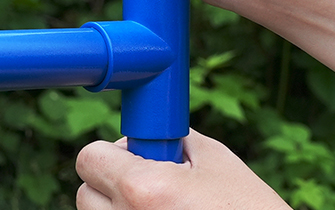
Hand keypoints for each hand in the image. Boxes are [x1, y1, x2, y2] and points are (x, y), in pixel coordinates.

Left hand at [75, 131, 290, 208]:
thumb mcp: (214, 160)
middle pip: (86, 193)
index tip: (131, 156)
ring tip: (160, 206)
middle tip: (147, 183)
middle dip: (111, 183)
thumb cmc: (248, 207)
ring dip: (117, 208)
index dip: (109, 153)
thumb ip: (172, 140)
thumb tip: (146, 131)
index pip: (89, 158)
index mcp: (142, 189)